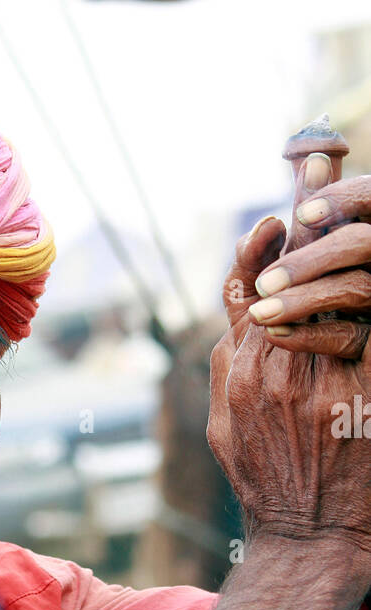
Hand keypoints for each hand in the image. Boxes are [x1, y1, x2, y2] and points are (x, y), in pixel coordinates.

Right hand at [208, 155, 370, 554]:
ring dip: (343, 244)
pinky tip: (370, 257)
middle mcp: (269, 367)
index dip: (259, 243)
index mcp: (234, 371)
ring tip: (348, 195)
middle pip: (288, 270)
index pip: (243, 286)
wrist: (306, 541)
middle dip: (308, 211)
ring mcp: (312, 380)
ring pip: (331, 292)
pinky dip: (363, 299)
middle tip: (323, 158)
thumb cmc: (266, 486)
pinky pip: (363, 334)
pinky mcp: (353, 397)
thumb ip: (227, 371)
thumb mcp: (224, 427)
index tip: (280, 212)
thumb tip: (232, 329)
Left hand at [248, 167, 370, 363]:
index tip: (303, 213)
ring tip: (260, 314)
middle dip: (315, 256)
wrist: (279, 412)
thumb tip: (268, 225)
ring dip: (306, 297)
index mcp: (347, 251)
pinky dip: (313, 334)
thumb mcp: (249, 298)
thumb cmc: (260, 351)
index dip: (345, 197)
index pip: (365, 202)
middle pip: (363, 242)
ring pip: (358, 288)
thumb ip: (252, 257)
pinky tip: (277, 335)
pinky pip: (354, 337)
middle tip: (266, 282)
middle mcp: (366, 272)